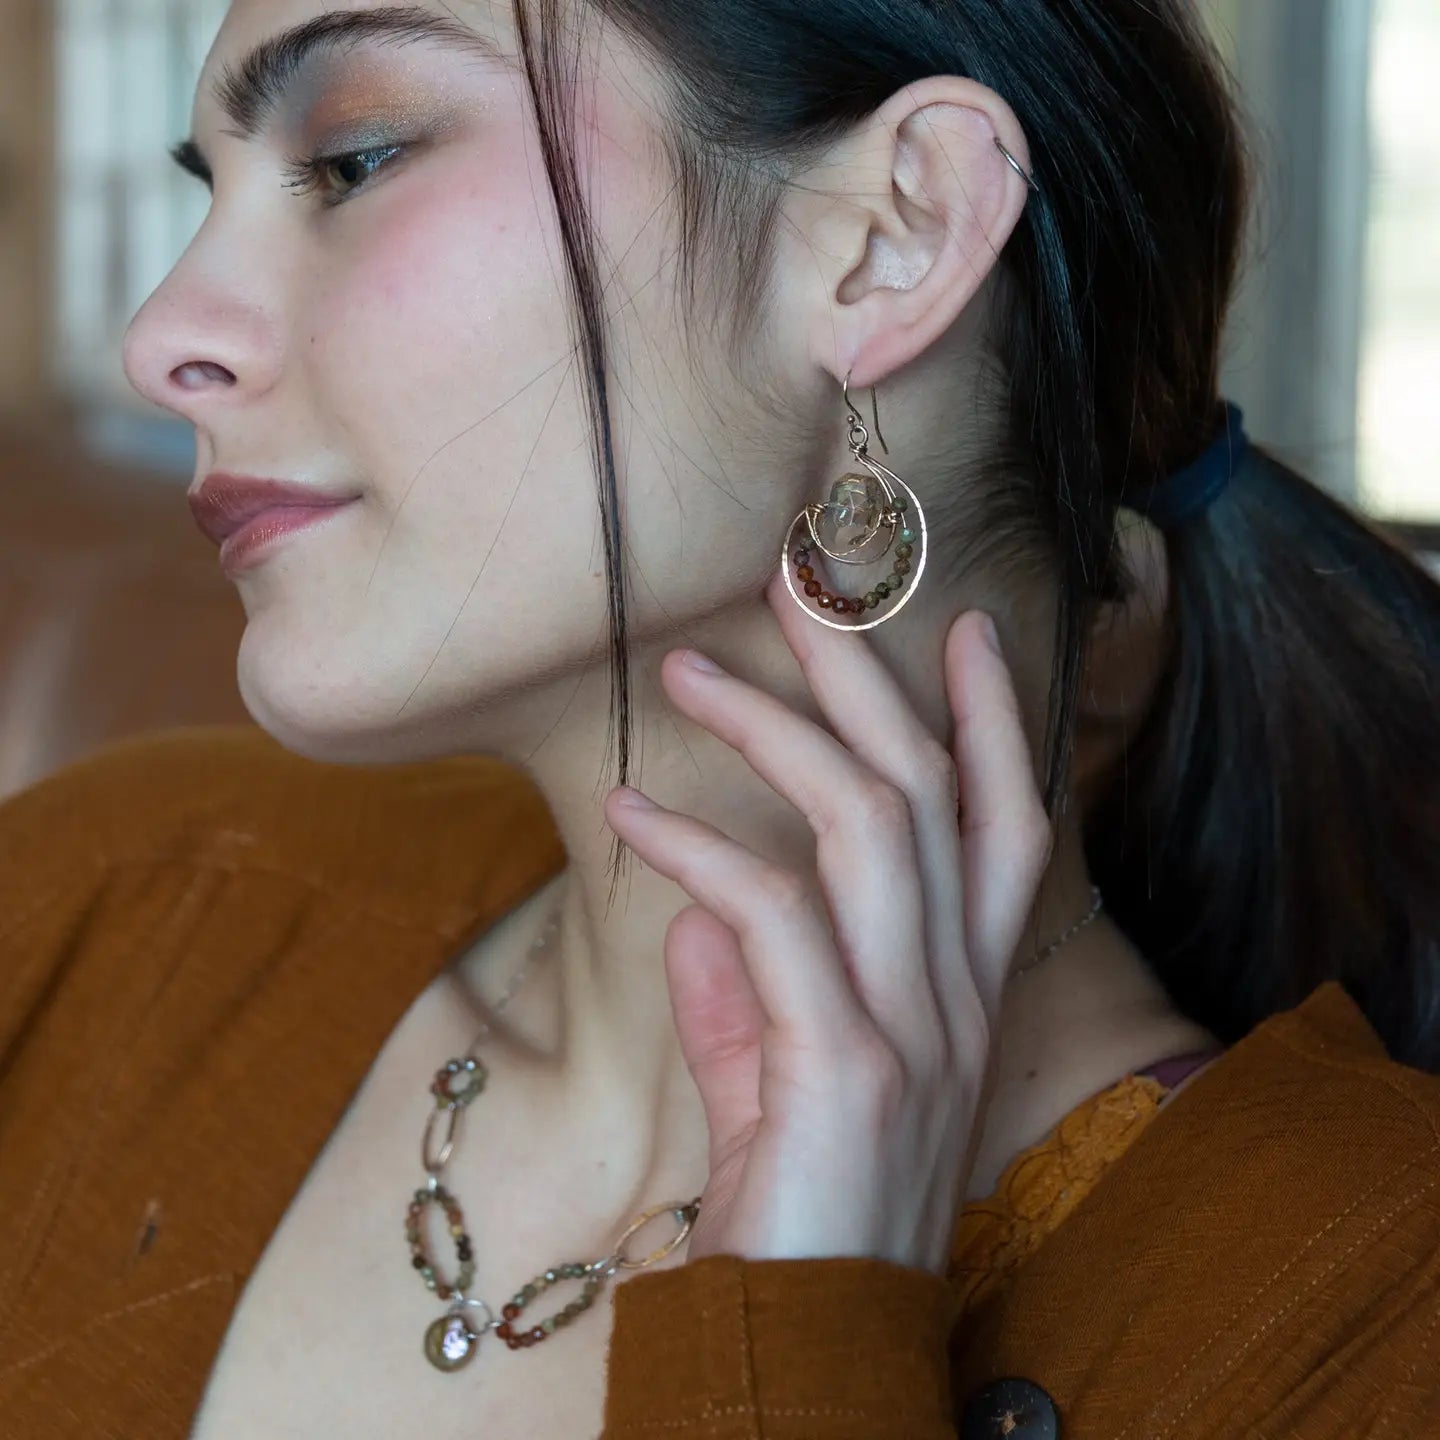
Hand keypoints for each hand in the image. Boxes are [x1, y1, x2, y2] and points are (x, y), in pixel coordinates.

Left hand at [601, 570, 1052, 1274]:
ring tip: (689, 672)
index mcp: (960, 993)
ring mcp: (915, 1025)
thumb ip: (746, 1000)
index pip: (1006, 829)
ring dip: (774, 729)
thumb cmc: (798, 1208)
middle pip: (931, 793)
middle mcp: (958, 995)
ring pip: (868, 823)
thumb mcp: (776, 1087)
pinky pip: (773, 913)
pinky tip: (631, 815)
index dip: (995, 724)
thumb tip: (698, 910)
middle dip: (872, 675)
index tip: (963, 627)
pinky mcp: (845, 1064)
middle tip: (804, 580)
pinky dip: (698, 847)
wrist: (809, 1345)